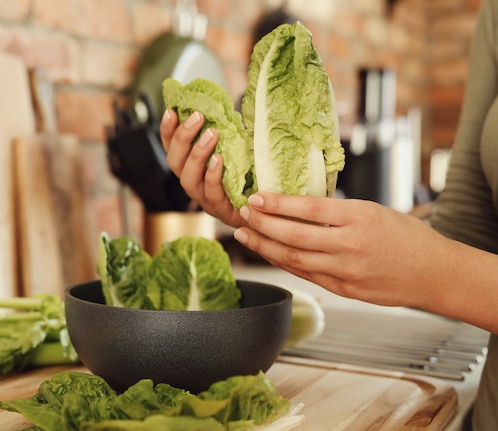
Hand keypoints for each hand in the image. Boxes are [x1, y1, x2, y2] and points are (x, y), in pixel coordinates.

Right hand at [160, 110, 244, 227]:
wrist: (264, 210)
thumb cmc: (248, 176)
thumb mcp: (235, 150)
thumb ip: (225, 133)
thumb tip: (222, 106)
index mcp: (191, 168)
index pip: (171, 149)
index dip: (167, 132)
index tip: (171, 112)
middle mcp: (192, 183)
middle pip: (174, 162)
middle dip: (182, 138)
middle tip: (197, 117)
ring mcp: (204, 199)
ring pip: (188, 179)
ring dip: (197, 154)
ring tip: (211, 134)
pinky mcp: (221, 211)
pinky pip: (211, 194)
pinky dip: (212, 175)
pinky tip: (219, 160)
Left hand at [233, 192, 457, 309]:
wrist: (434, 274)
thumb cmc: (406, 237)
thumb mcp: (373, 211)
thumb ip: (337, 213)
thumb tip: (297, 208)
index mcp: (359, 218)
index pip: (308, 209)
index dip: (277, 203)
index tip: (256, 197)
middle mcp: (349, 246)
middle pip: (293, 236)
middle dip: (262, 225)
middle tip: (242, 214)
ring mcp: (345, 272)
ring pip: (293, 259)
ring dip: (264, 247)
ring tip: (244, 235)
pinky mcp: (343, 290)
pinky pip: (305, 275)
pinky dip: (283, 263)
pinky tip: (268, 253)